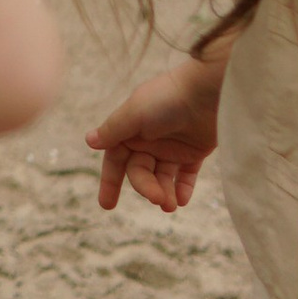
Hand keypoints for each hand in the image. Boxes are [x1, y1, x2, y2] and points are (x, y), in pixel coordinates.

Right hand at [89, 57, 223, 211]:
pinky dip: (183, 188)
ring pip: (162, 177)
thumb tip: (89, 141)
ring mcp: (172, 146)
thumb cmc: (167, 98)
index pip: (116, 159)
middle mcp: (148, 139)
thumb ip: (113, 130)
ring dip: (164, 192)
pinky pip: (185, 175)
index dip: (110, 180)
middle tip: (157, 198)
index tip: (107, 205)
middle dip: (146, 187)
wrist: (208, 92)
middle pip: (140, 171)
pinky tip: (182, 200)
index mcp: (130, 128)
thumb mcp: (134, 113)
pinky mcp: (194, 151)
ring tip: (171, 205)